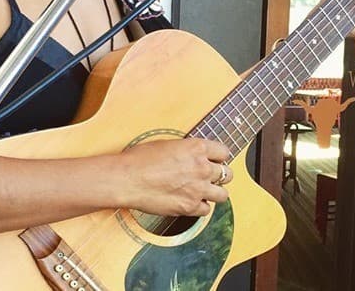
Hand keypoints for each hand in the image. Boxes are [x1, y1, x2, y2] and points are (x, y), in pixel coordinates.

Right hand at [116, 137, 232, 216]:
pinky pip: (206, 210)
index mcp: (196, 148)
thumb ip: (187, 150)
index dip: (219, 156)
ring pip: (223, 194)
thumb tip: (193, 154)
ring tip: (204, 190)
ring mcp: (198, 189)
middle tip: (210, 176)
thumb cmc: (140, 159)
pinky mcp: (190, 207)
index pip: (224, 151)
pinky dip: (200, 207)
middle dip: (219, 175)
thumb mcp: (168, 144)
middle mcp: (202, 168)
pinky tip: (191, 201)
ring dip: (215, 192)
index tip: (215, 159)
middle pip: (227, 173)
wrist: (127, 179)